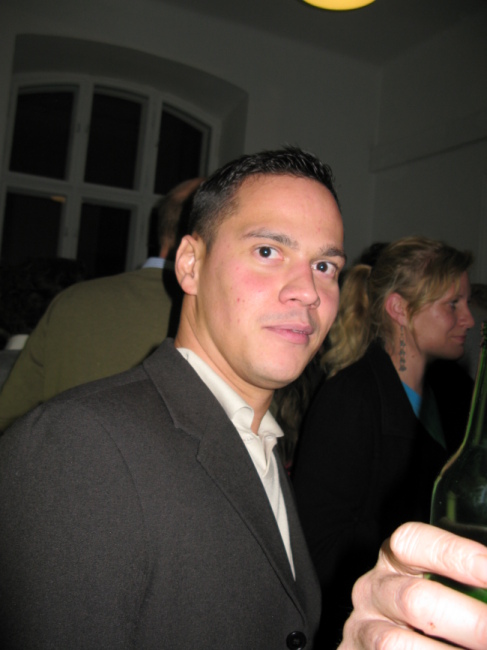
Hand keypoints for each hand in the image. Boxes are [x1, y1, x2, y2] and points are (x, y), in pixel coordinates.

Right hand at [339, 522, 486, 648]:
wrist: (383, 648)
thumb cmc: (427, 616)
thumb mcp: (441, 590)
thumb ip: (472, 587)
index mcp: (395, 561)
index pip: (412, 542)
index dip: (456, 555)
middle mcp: (373, 590)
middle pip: (415, 601)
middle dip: (472, 623)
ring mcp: (362, 629)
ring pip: (395, 644)